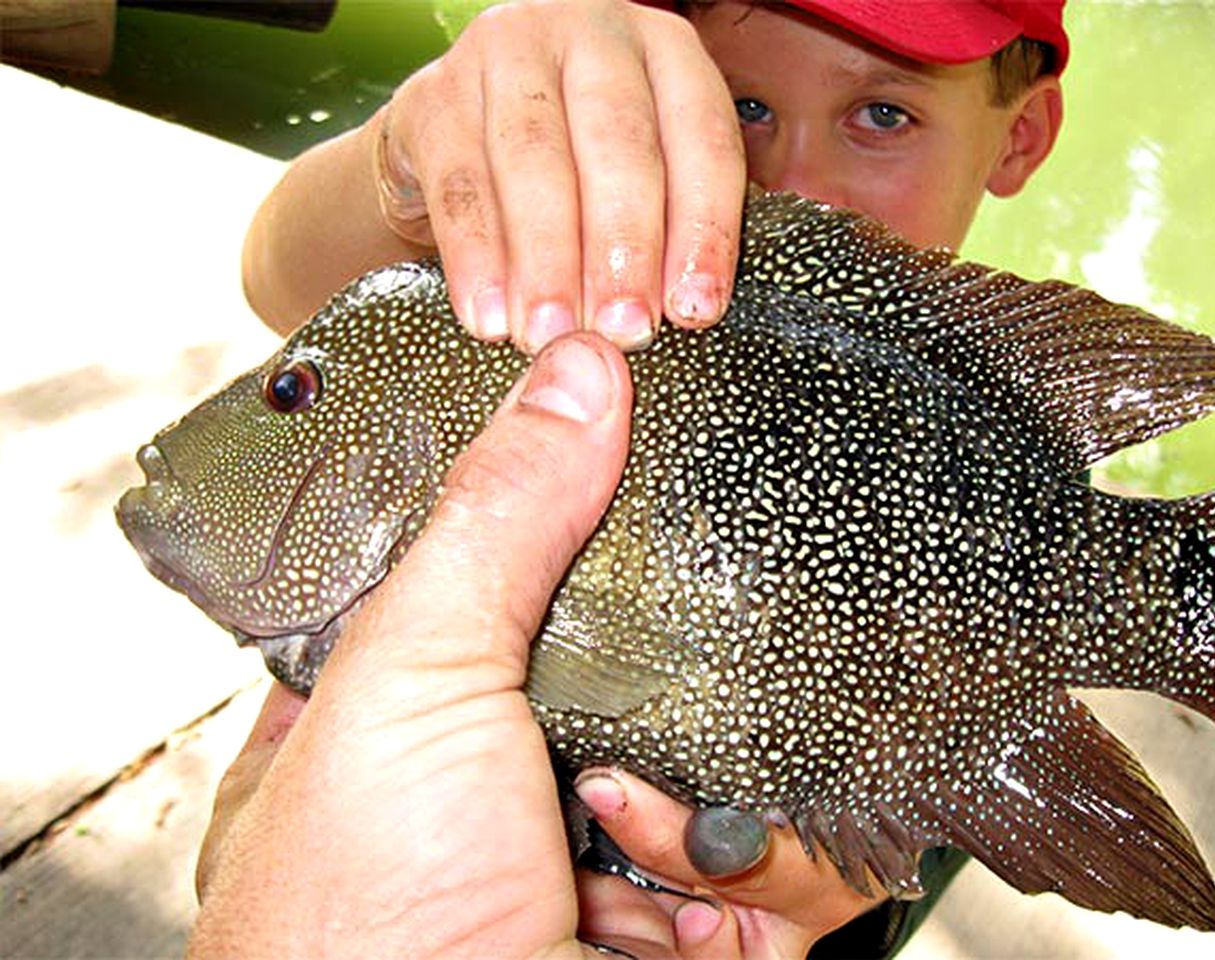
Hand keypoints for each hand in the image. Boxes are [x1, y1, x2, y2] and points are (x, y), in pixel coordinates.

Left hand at [190, 332, 878, 957]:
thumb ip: (495, 523)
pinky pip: (789, 874)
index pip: (499, 599)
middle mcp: (503, 811)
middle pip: (639, 681)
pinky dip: (748, 882)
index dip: (553, 547)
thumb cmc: (364, 929)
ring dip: (693, 803)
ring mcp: (607, 882)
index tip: (611, 489)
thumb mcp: (408, 682)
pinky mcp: (700, 942)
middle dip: (661, 684)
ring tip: (625, 821)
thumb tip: (579, 372)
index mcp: (400, 741)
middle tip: (642, 679)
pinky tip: (671, 900)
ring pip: (731, 774)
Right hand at [378, 0, 745, 352]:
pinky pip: (458, 184)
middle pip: (617, 142)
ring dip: (548, 261)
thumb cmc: (578, 169)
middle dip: (623, 248)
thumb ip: (676, 226)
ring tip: (553, 333)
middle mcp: (591, 34)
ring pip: (534, 159)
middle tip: (623, 330)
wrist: (457, 143)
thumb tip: (693, 310)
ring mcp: (505, 53)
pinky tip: (489, 317)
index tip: (694, 311)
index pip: (703, 139)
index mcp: (668, 53)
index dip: (703, 230)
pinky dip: (476, 258)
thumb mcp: (646, 177)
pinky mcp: (433, 95)